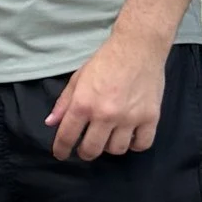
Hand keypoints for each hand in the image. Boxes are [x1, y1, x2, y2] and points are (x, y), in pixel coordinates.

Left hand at [45, 32, 169, 160]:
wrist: (137, 48)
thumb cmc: (105, 61)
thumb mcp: (78, 78)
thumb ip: (64, 103)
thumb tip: (51, 123)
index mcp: (83, 104)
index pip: (67, 136)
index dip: (61, 149)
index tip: (61, 154)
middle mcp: (105, 114)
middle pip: (92, 149)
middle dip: (85, 152)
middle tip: (86, 148)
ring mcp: (129, 118)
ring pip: (117, 150)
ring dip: (110, 147)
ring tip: (109, 137)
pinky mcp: (150, 117)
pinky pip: (142, 144)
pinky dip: (135, 144)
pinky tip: (130, 136)